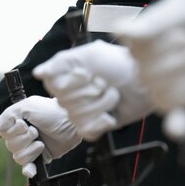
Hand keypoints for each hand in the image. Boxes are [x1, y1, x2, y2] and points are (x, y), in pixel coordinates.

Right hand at [0, 96, 80, 177]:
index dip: (13, 131)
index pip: (3, 132)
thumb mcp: (28, 105)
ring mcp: (32, 147)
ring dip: (30, 150)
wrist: (71, 124)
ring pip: (18, 157)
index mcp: (18, 122)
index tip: (23, 124)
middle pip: (10, 146)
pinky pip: (28, 168)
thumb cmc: (52, 111)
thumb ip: (8, 115)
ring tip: (41, 143)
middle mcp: (23, 135)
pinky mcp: (40, 158)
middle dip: (24, 139)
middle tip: (36, 131)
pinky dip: (28, 169)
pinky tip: (31, 169)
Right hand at [33, 41, 151, 139]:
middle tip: (105, 83)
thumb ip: (61, 62)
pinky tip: (111, 113)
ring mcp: (85, 111)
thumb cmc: (120, 63)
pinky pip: (88, 131)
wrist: (145, 81)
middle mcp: (73, 95)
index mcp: (68, 78)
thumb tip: (38, 72)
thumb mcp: (90, 54)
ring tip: (113, 95)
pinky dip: (102, 122)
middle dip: (91, 92)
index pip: (55, 88)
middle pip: (67, 103)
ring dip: (102, 104)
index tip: (87, 73)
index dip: (74, 82)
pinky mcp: (96, 126)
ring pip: (78, 117)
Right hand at [112, 0, 184, 114]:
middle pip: (149, 78)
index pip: (134, 55)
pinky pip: (184, 116)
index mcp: (156, 34)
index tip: (180, 34)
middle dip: (178, 63)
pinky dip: (179, 124)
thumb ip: (156, 22)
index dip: (155, 51)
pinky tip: (179, 128)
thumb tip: (120, 30)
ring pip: (165, 97)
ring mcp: (184, 79)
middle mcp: (165, 58)